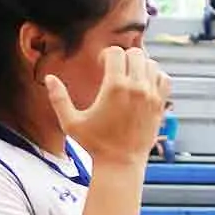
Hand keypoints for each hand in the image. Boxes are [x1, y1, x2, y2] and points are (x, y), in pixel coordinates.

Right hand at [45, 47, 169, 167]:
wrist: (121, 162)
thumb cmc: (95, 144)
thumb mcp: (70, 122)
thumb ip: (58, 98)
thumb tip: (49, 78)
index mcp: (115, 88)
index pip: (116, 53)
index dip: (105, 55)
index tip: (100, 66)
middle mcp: (137, 89)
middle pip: (136, 54)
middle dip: (123, 57)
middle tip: (115, 69)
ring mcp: (152, 97)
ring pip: (152, 64)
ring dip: (140, 65)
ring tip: (128, 76)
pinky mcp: (161, 106)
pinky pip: (165, 79)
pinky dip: (156, 76)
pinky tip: (144, 84)